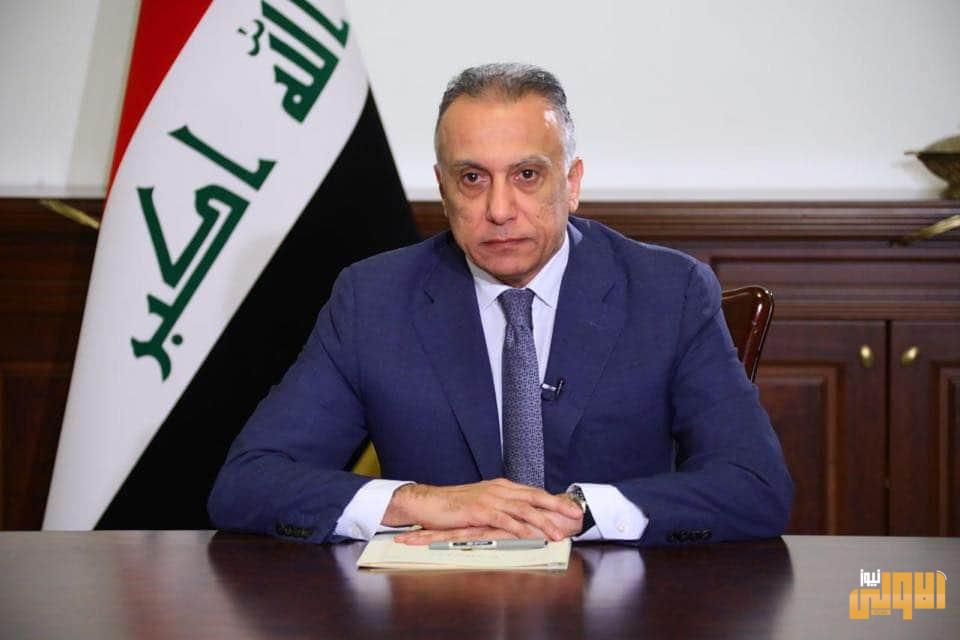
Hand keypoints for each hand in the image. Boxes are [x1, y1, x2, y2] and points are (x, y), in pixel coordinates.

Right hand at [395, 503, 582, 544]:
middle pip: (534, 497)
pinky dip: (518, 527)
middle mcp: (498, 489)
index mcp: (501, 487)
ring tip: (557, 532)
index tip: (572, 507)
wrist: (427, 502)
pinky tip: (529, 535)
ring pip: (522, 508)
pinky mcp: (477, 511)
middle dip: (557, 506)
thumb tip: (521, 518)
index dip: (554, 500)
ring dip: (542, 521)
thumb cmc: (453, 506)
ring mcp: (488, 499)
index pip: (533, 492)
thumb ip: (501, 507)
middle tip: (576, 515)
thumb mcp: (482, 503)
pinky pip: (502, 519)